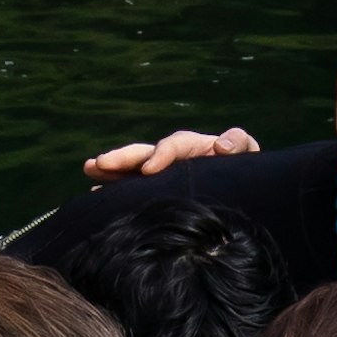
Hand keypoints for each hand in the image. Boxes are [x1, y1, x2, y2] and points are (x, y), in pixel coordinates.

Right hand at [83, 126, 258, 180]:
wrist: (245, 187)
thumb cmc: (245, 167)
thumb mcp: (247, 151)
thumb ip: (238, 143)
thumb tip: (220, 146)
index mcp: (194, 146)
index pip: (175, 145)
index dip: (162, 154)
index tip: (149, 169)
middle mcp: (173, 157)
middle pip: (145, 153)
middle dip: (123, 158)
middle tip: (100, 164)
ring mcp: (163, 173)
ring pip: (133, 168)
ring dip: (111, 168)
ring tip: (89, 169)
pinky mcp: (158, 189)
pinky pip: (134, 187)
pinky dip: (116, 188)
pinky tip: (96, 193)